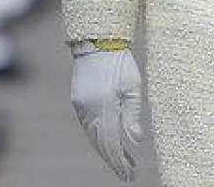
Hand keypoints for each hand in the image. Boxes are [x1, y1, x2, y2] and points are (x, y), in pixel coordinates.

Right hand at [70, 44, 142, 180]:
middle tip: (127, 174)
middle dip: (113, 161)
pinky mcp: (77, 99)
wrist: (96, 40)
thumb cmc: (119, 62)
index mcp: (104, 106)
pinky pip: (87, 125)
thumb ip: (133, 113)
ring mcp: (81, 104)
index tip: (130, 175)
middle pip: (100, 143)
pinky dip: (97, 137)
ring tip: (122, 160)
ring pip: (92, 136)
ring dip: (106, 150)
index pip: (111, 143)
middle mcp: (88, 109)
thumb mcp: (132, 86)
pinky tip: (107, 141)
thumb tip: (136, 139)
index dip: (120, 162)